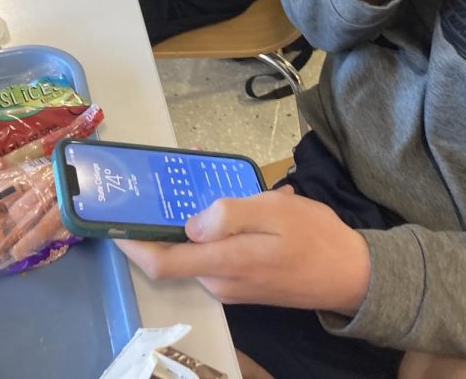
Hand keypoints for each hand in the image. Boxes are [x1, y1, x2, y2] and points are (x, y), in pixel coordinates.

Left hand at [116, 186, 370, 314]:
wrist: (353, 275)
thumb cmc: (316, 238)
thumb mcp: (276, 213)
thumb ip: (230, 215)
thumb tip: (191, 223)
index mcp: (223, 264)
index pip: (161, 263)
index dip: (132, 245)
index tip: (112, 222)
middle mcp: (219, 282)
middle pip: (176, 254)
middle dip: (166, 218)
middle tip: (169, 178)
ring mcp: (232, 286)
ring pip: (198, 250)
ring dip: (196, 220)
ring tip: (212, 179)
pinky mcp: (244, 283)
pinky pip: (218, 254)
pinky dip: (218, 229)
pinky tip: (245, 202)